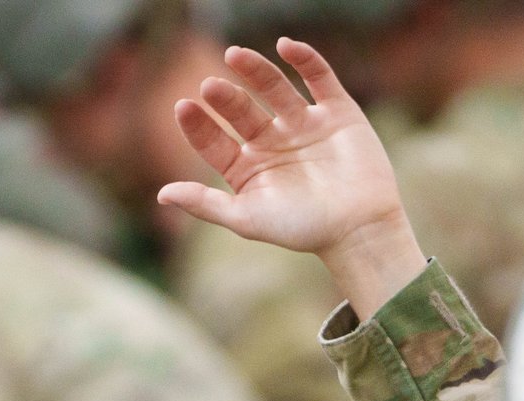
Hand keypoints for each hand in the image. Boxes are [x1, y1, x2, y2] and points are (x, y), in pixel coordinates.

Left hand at [159, 38, 428, 321]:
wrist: (361, 229)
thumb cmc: (304, 230)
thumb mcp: (249, 220)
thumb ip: (207, 205)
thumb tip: (162, 195)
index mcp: (248, 168)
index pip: (215, 141)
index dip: (199, 125)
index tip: (184, 107)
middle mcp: (272, 142)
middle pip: (242, 111)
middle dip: (227, 98)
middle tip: (211, 86)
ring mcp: (304, 124)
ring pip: (275, 88)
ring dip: (255, 70)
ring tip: (235, 55)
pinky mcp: (337, 112)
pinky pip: (319, 78)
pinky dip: (305, 60)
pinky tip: (285, 47)